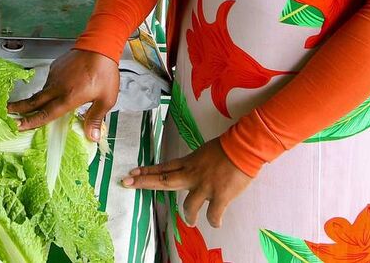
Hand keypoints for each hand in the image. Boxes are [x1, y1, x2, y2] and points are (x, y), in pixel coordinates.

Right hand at [7, 49, 118, 141]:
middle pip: (34, 101)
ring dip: (37, 99)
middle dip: (19, 108)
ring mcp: (55, 76)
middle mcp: (57, 87)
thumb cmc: (104, 73)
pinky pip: (50, 81)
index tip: (18, 125)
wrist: (100, 46)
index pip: (46, 113)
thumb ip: (96, 118)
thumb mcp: (106, 99)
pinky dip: (49, 87)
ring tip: (32, 105)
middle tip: (6, 112)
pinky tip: (56, 89)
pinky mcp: (56, 67)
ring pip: (43, 91)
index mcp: (68, 98)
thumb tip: (92, 136)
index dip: (31, 121)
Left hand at [121, 140, 251, 227]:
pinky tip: (216, 222)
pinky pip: (213, 214)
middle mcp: (192, 174)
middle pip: (164, 180)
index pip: (163, 167)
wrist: (242, 148)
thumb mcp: (205, 153)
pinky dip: (214, 220)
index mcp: (189, 163)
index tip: (132, 173)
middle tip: (127, 183)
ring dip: (189, 215)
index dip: (147, 171)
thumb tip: (194, 174)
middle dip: (144, 182)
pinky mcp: (219, 196)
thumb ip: (197, 165)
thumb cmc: (227, 148)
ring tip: (190, 221)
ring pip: (188, 205)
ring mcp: (204, 186)